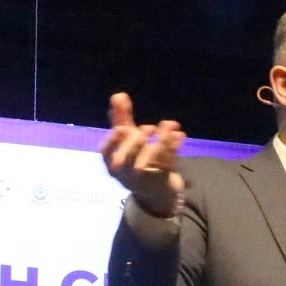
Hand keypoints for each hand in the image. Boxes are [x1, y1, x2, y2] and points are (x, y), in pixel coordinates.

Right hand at [99, 92, 185, 216]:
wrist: (154, 191)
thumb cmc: (135, 160)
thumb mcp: (127, 140)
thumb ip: (121, 118)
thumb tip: (118, 95)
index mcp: (112, 164)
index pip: (106, 153)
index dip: (113, 141)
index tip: (121, 127)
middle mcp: (125, 174)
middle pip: (128, 159)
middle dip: (137, 143)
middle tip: (147, 128)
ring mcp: (144, 180)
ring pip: (152, 161)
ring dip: (162, 140)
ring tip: (168, 123)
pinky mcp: (162, 181)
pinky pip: (169, 163)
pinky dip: (174, 147)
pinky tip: (179, 133)